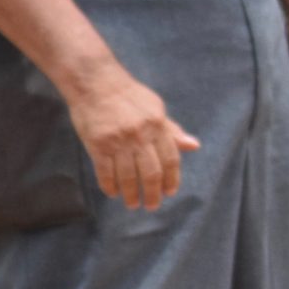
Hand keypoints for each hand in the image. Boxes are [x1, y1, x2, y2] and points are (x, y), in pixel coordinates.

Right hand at [64, 63, 199, 209]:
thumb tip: (194, 146)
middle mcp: (140, 135)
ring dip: (131, 194)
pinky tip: (113, 193)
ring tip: (132, 203)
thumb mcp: (155, 108)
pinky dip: (110, 186)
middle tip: (151, 205)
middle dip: (153, 194)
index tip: (169, 192)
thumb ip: (172, 130)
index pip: (170, 159)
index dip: (172, 179)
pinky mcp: (98, 145)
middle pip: (151, 173)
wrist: (95, 82)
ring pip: (128, 177)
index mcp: (157, 125)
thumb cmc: (128, 95)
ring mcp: (118, 141)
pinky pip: (105, 173)